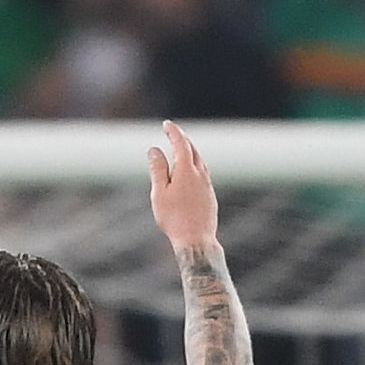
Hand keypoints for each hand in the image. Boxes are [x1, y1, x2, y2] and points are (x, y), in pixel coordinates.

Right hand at [148, 119, 218, 249]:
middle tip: (173, 133)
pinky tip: (191, 173)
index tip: (166, 124)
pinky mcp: (210, 196)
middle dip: (182, 140)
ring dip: (191, 152)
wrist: (196, 240)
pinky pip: (203, 174)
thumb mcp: (159, 192)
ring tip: (182, 150)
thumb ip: (158, 169)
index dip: (174, 132)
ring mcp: (207, 186)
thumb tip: (154, 149)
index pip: (181, 144)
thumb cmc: (174, 218)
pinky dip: (196, 166)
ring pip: (200, 162)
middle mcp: (201, 175)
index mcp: (187, 171)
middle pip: (193, 150)